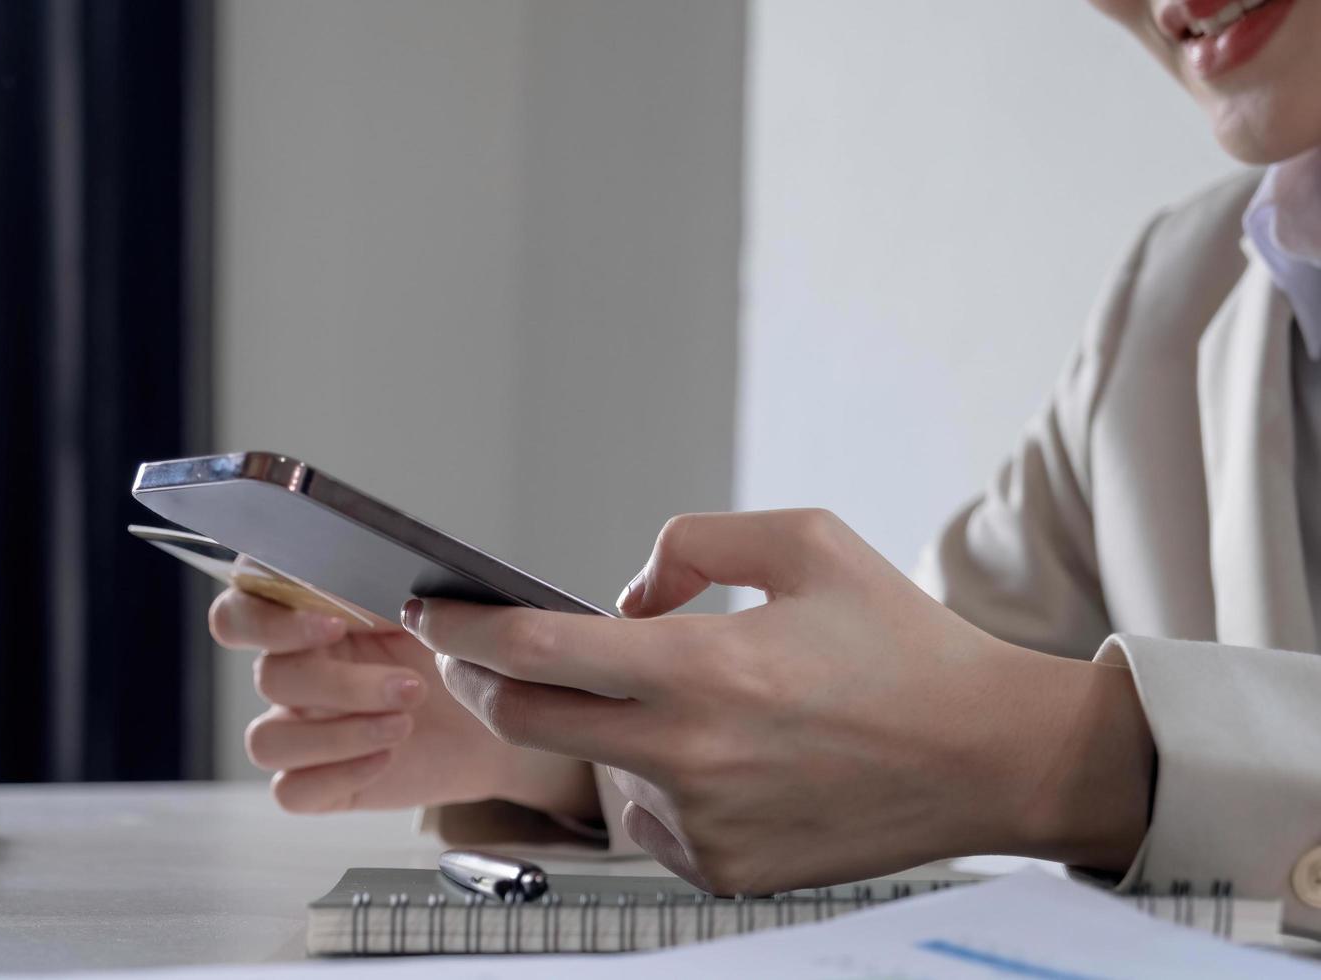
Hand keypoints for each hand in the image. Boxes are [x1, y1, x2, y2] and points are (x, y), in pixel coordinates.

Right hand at [209, 588, 595, 816]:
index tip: (336, 624)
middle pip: (267, 677)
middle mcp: (292, 671)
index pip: (238, 613)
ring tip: (406, 723)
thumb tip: (362, 594)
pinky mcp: (318, 780)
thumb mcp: (428, 611)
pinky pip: (290, 790)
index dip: (270, 621)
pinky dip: (339, 774)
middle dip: (341, 685)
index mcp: (303, 617)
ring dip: (338, 735)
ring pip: (266, 740)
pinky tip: (387, 757)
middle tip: (408, 685)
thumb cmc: (453, 653)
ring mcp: (300, 728)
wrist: (493, 716)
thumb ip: (385, 592)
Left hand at [404, 509, 1154, 894]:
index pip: (535, 649)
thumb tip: (618, 594)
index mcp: (704, 666)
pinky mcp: (721, 870)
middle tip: (473, 652)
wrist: (989, 757)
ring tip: (675, 699)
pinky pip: (646, 819)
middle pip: (523, 723)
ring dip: (594, 728)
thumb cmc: (902, 644)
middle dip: (478, 682)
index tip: (428, 611)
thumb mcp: (804, 540)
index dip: (464, 627)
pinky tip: (719, 756)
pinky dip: (653, 778)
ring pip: (591, 768)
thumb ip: (689, 543)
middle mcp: (690, 754)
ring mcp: (702, 823)